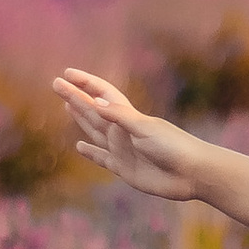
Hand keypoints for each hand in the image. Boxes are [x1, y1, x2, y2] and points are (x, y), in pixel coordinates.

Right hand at [54, 68, 213, 199]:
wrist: (193, 173)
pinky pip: (102, 158)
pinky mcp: (124, 168)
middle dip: (75, 97)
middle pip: (93, 110)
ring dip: (81, 119)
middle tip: (56, 84)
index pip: (102, 94)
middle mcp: (123, 131)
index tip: (66, 74)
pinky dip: (90, 153)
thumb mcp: (144, 128)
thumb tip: (95, 102)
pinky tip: (80, 146)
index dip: (84, 84)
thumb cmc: (174, 146)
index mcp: (129, 116)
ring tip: (67, 107)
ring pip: (95, 131)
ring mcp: (123, 149)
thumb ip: (120, 116)